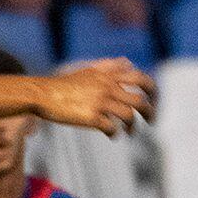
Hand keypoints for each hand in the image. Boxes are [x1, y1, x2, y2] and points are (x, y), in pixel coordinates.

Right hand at [39, 59, 155, 135]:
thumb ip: (110, 66)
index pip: (141, 79)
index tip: (154, 100)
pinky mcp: (91, 117)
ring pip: (129, 117)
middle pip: (140, 100)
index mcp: (109, 75)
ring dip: (132, 127)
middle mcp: (107, 86)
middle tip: (152, 121)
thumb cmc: (66, 84)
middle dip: (150, 112)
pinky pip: (112, 129)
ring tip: (130, 133)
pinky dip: (115, 134)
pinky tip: (111, 134)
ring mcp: (100, 102)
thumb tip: (129, 62)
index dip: (153, 91)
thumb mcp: (89, 69)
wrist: (43, 94)